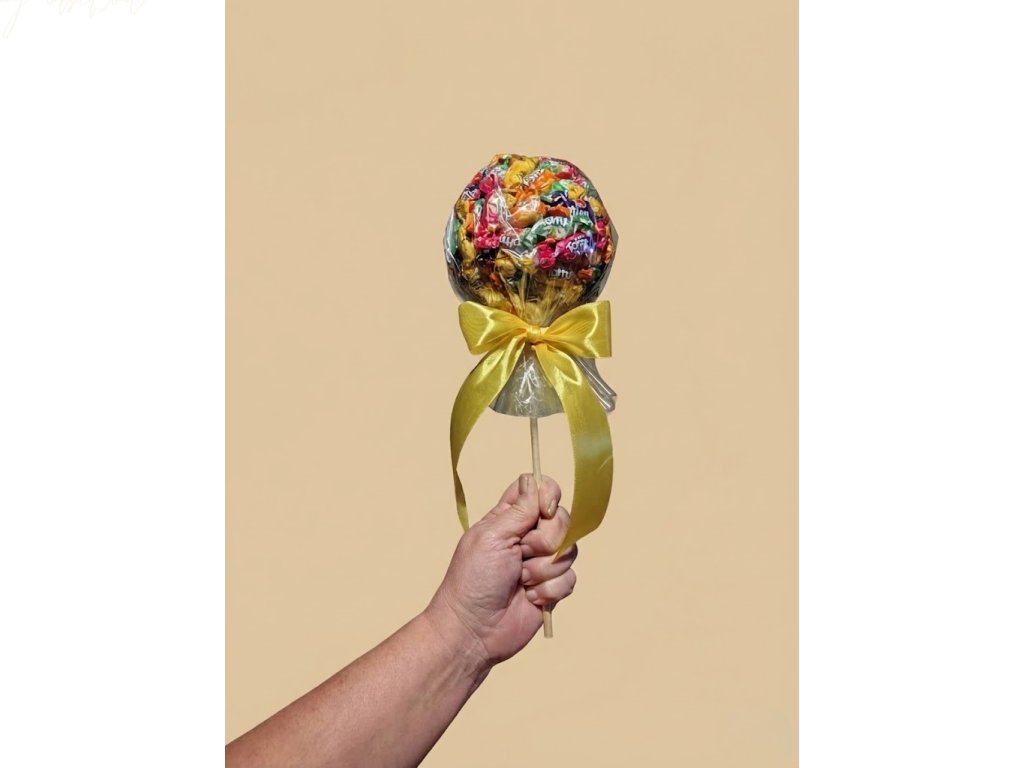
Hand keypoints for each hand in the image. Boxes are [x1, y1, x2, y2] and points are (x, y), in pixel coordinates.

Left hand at [426, 474, 578, 665]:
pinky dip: (549, 590)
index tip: (542, 511)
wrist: (474, 630)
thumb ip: (520, 510)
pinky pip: (570, 578)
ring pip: (570, 550)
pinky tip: (529, 598)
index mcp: (509, 517)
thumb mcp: (491, 536)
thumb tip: (538, 483)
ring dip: (543, 569)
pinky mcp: (552, 588)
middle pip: (562, 518)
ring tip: (520, 581)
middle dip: (545, 540)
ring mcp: (542, 562)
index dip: (547, 495)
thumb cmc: (473, 580)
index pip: (540, 488)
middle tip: (521, 554)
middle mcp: (528, 536)